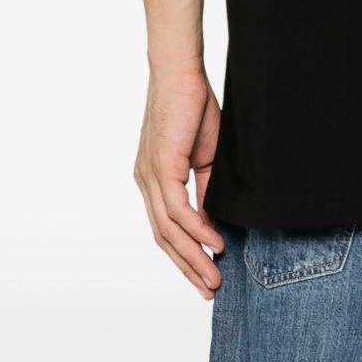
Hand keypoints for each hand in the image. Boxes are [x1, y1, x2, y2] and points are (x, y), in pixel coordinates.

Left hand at [134, 66, 223, 298]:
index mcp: (153, 180)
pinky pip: (177, 209)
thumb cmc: (193, 105)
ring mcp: (150, 177)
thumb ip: (205, 187)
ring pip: (169, 231)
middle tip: (210, 290)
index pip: (166, 229)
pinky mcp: (161, 166)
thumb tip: (212, 219)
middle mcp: (146, 183)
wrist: (180, 71)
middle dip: (188, 267)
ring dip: (193, 257)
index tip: (205, 274)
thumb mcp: (205, 154)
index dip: (185, 255)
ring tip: (215, 276)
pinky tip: (213, 242)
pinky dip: (196, 229)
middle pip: (164, 239)